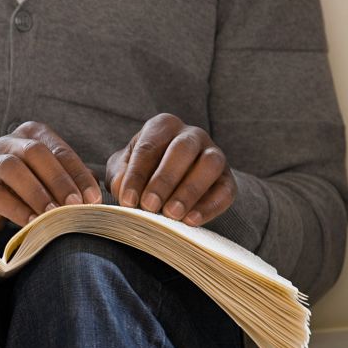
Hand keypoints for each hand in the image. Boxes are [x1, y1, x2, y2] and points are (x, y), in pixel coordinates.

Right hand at [0, 121, 101, 234]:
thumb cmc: (19, 187)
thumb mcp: (45, 179)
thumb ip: (69, 180)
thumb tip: (95, 194)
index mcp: (30, 135)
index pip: (59, 149)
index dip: (78, 173)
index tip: (93, 197)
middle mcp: (7, 143)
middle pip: (35, 152)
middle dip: (59, 179)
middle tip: (76, 204)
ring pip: (12, 168)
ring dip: (37, 192)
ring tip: (53, 214)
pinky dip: (16, 208)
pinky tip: (32, 223)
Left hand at [105, 113, 235, 226]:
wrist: (170, 182)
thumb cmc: (142, 170)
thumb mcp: (123, 168)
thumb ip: (119, 174)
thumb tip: (121, 187)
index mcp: (162, 126)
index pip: (148, 147)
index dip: (137, 175)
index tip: (127, 200)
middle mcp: (191, 135)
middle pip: (182, 150)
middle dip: (164, 179)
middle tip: (150, 206)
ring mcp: (214, 154)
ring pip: (210, 164)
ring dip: (190, 190)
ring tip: (171, 214)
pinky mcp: (228, 178)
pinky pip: (225, 190)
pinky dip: (209, 206)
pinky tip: (191, 221)